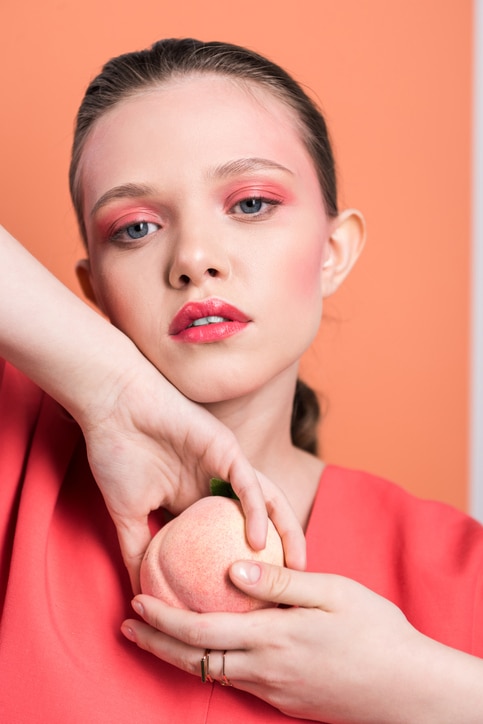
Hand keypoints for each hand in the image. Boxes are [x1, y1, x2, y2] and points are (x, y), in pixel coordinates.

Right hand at [81, 362, 305, 591]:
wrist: (113, 407)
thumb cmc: (118, 452)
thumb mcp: (128, 513)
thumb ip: (137, 548)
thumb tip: (139, 592)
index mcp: (197, 498)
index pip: (230, 536)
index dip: (247, 563)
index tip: (256, 599)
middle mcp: (218, 483)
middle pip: (260, 520)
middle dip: (281, 552)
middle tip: (292, 589)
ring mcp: (226, 465)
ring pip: (267, 500)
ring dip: (285, 532)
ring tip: (295, 566)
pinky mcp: (226, 448)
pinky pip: (249, 483)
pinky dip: (256, 511)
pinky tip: (258, 539)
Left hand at [122, 562, 482, 722]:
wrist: (408, 690)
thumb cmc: (375, 632)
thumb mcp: (333, 594)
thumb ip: (281, 582)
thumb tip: (233, 568)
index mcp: (274, 637)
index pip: (202, 630)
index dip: (164, 618)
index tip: (136, 600)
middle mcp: (265, 669)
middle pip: (195, 659)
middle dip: (155, 641)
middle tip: (126, 623)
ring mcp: (273, 689)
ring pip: (210, 673)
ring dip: (176, 654)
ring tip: (152, 636)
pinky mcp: (284, 699)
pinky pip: (235, 680)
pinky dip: (208, 663)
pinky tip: (207, 649)